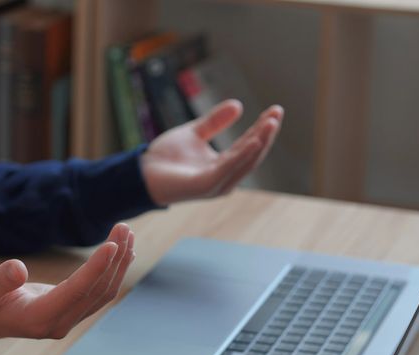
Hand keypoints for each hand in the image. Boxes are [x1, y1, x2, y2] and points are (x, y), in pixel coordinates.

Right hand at [0, 223, 134, 346]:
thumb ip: (0, 280)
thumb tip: (17, 268)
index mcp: (39, 318)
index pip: (76, 291)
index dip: (96, 268)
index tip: (113, 243)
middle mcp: (60, 323)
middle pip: (97, 291)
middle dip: (114, 259)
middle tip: (124, 228)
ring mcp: (69, 320)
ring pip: (104, 292)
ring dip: (119, 263)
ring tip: (128, 233)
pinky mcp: (73, 313)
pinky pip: (100, 293)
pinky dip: (113, 271)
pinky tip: (124, 252)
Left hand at [140, 100, 283, 205]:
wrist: (141, 172)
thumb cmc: (165, 158)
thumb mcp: (194, 133)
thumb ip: (215, 122)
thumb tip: (238, 105)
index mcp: (223, 166)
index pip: (249, 145)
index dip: (262, 128)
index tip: (275, 110)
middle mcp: (224, 177)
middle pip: (252, 154)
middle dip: (266, 134)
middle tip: (277, 114)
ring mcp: (215, 184)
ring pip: (245, 163)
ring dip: (260, 143)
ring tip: (271, 123)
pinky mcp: (204, 186)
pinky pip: (227, 169)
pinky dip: (242, 156)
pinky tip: (253, 141)